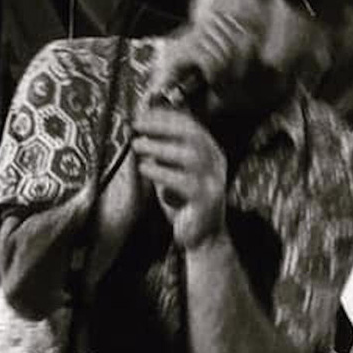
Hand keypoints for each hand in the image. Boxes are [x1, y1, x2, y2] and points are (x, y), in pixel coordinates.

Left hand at [131, 106, 227, 249]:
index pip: (191, 125)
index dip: (166, 116)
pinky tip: (144, 168)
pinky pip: (185, 181)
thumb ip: (162, 152)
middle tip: (137, 125)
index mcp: (210, 152)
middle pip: (192, 135)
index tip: (142, 114)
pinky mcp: (206, 200)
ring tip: (136, 145)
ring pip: (190, 155)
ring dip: (159, 146)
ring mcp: (214, 181)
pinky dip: (161, 171)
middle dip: (162, 125)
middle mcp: (216, 164)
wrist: (202, 238)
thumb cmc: (182, 203)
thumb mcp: (171, 172)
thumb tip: (142, 128)